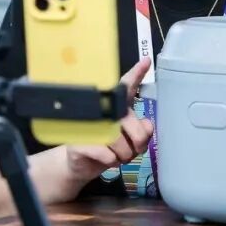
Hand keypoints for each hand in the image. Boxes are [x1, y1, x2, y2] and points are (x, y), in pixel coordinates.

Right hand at [64, 58, 153, 182]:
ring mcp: (89, 124)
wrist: (81, 164)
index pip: (126, 86)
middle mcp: (103, 110)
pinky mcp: (79, 141)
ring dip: (123, 156)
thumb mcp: (130, 141)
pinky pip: (107, 154)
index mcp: (117, 106)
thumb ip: (142, 131)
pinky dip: (111, 162)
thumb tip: (147, 126)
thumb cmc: (109, 147)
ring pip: (120, 143)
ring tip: (117, 155)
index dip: (136, 73)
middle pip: (132, 124)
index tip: (146, 61)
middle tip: (133, 151)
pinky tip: (104, 159)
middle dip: (138, 143)